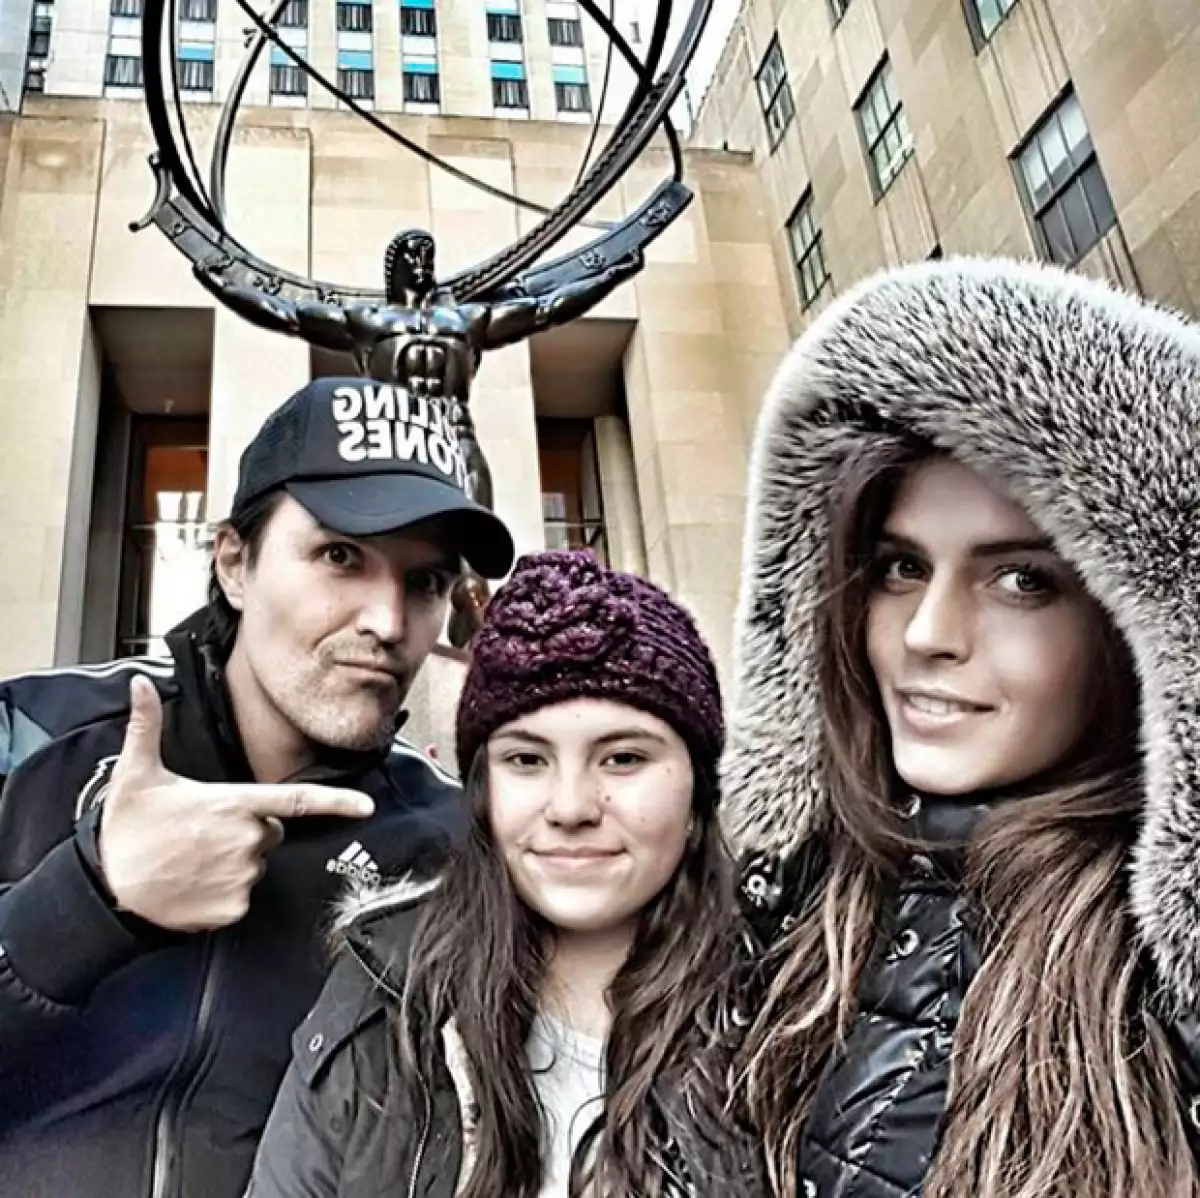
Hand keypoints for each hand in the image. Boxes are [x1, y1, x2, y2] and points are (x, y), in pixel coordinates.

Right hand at [98, 676, 374, 932]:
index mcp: (233, 804)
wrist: (105, 888)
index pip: (298, 801)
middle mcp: (246, 839)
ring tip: (194, 858)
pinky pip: (244, 896)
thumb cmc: (126, 830)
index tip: (368, 806)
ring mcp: (242, 876)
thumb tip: (139, 685)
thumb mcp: (136, 773)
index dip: (338, 803)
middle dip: (248, 830)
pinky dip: (225, 893)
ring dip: (235, 862)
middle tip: (204, 832)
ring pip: (256, 864)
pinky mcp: (233, 908)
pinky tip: (195, 884)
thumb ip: (146, 726)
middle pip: (269, 831)